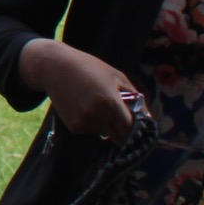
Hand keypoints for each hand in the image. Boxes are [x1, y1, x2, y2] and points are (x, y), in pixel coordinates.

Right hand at [18, 38, 140, 141]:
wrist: (55, 67)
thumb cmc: (90, 68)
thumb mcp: (117, 77)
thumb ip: (135, 99)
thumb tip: (148, 119)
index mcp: (110, 101)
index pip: (130, 129)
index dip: (138, 133)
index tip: (142, 134)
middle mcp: (97, 115)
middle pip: (119, 136)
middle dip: (124, 131)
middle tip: (122, 121)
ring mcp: (84, 122)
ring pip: (105, 133)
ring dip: (107, 125)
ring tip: (95, 103)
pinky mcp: (74, 126)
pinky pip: (91, 130)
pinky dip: (92, 123)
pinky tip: (83, 106)